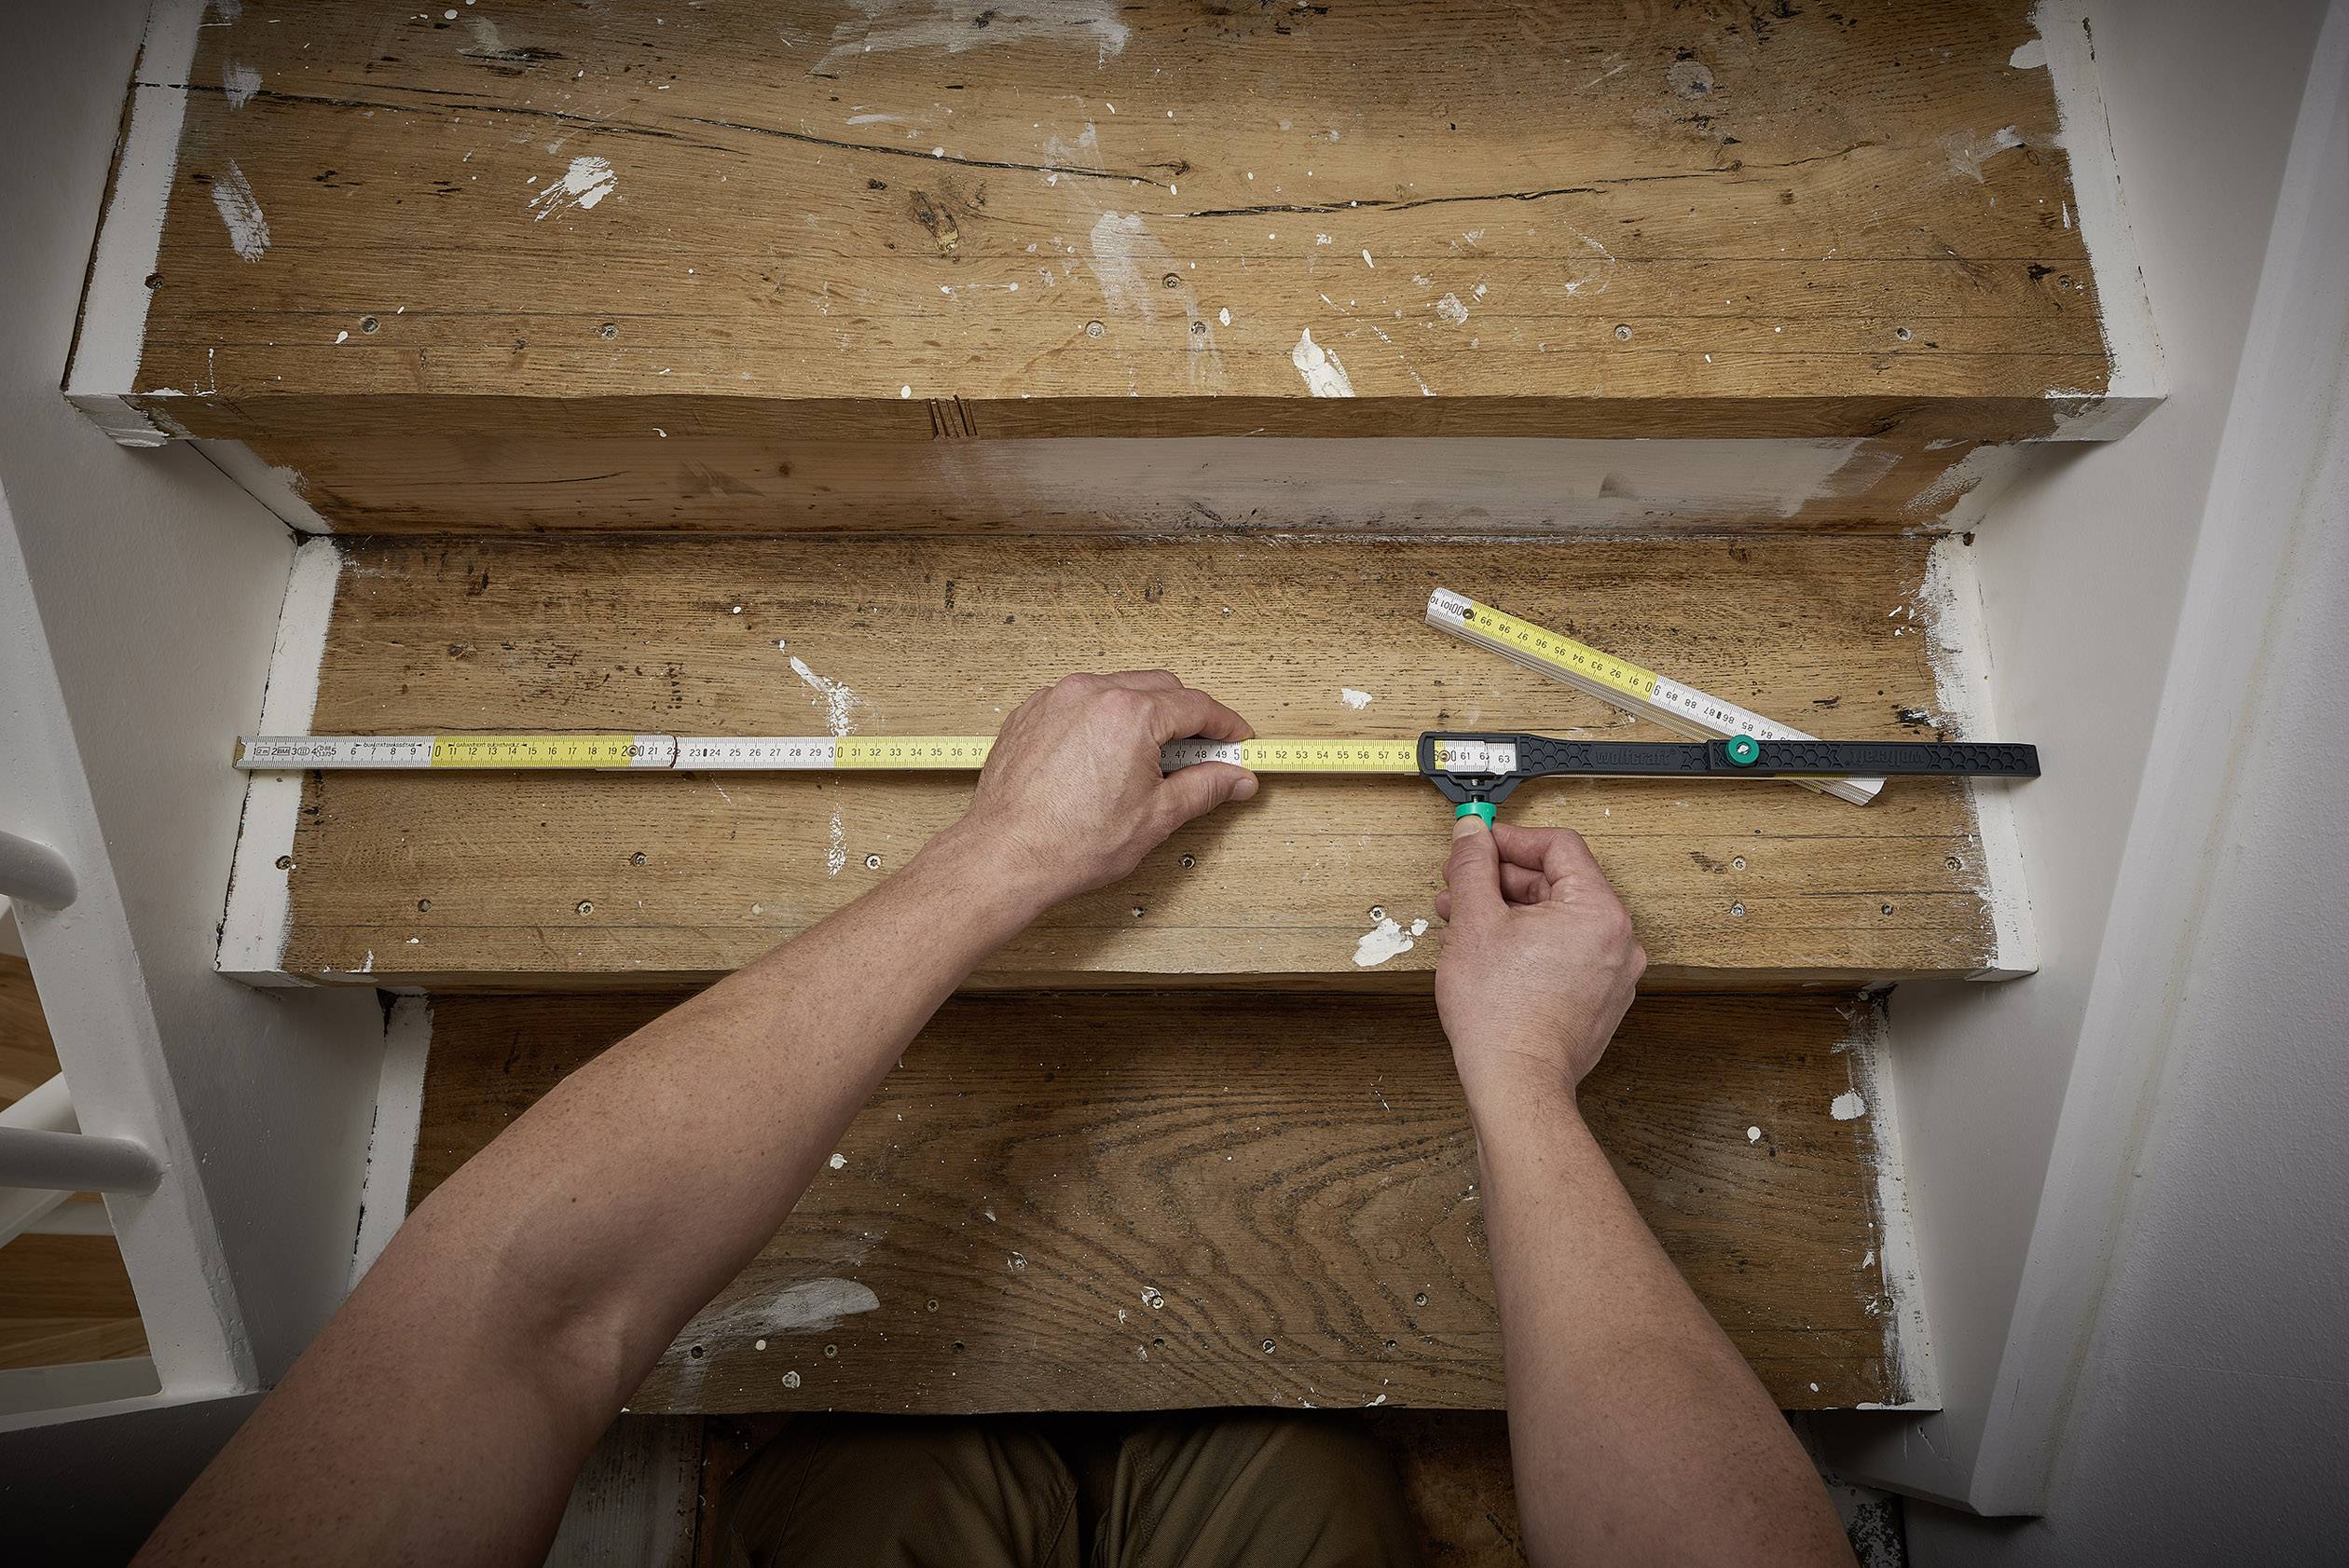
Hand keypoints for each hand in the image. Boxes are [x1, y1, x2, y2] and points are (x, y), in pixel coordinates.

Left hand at [943, 672, 1257, 909]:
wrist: (1005, 856)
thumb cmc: (1070, 843)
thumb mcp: (1156, 818)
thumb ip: (1205, 789)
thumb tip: (1236, 779)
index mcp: (1130, 713)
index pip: (1196, 706)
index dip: (1225, 725)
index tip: (1237, 740)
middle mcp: (1092, 693)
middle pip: (1161, 689)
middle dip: (1187, 717)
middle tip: (1201, 755)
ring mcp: (1057, 698)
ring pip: (1119, 689)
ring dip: (1144, 715)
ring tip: (1150, 760)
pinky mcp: (1031, 712)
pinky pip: (1081, 701)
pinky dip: (1103, 719)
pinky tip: (1106, 756)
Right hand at [1434, 818, 1645, 1105]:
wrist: (1515, 1083)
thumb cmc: (1501, 1015)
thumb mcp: (1475, 921)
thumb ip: (1473, 866)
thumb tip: (1472, 834)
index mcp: (1600, 912)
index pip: (1559, 847)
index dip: (1511, 840)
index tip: (1478, 843)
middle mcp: (1619, 941)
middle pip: (1558, 883)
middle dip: (1502, 881)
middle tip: (1461, 885)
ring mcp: (1612, 974)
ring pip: (1558, 921)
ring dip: (1509, 913)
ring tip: (1463, 922)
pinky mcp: (1599, 1000)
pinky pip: (1564, 953)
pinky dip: (1528, 943)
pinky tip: (1489, 952)